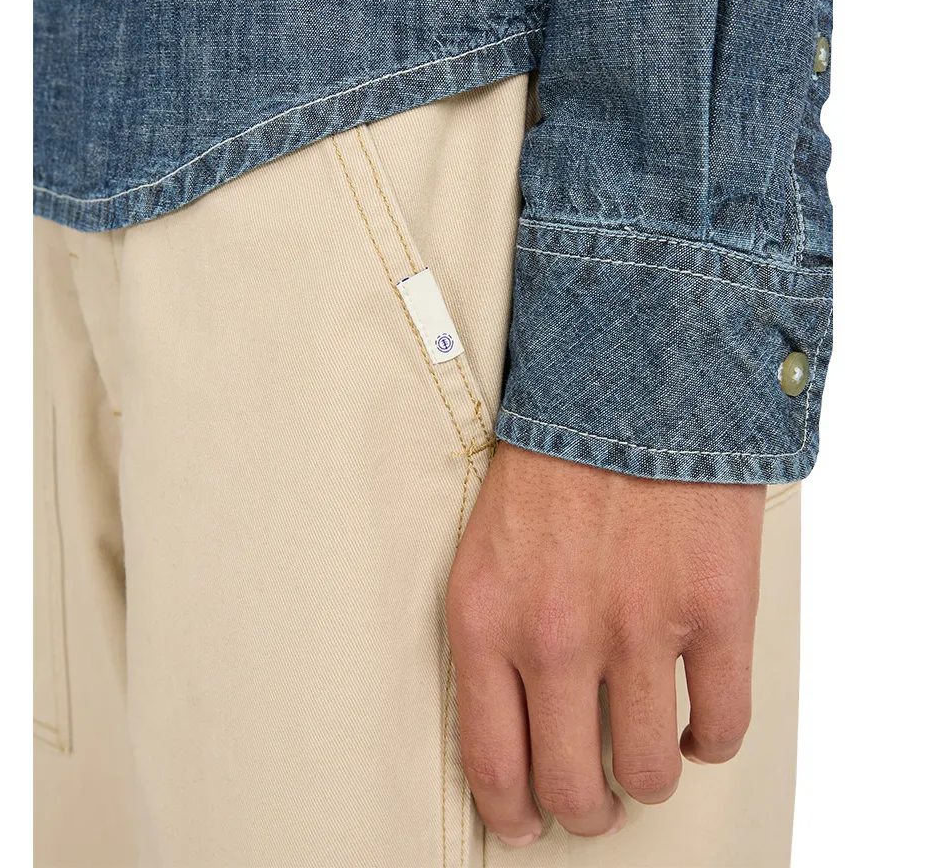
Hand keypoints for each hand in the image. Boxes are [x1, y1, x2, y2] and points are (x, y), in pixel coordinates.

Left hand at [446, 441, 764, 845]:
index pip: (492, 763)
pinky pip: (721, 728)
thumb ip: (494, 635)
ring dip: (649, 779)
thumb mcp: (485, 546)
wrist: (628, 384)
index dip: (515, 813)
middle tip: (593, 800)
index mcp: (485, 619)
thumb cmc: (552, 460)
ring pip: (650, 772)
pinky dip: (711, 741)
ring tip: (646, 759)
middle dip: (585, 808)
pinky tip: (696, 724)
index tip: (529, 822)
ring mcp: (638, 628)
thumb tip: (517, 723)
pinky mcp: (713, 612)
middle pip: (574, 788)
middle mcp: (555, 636)